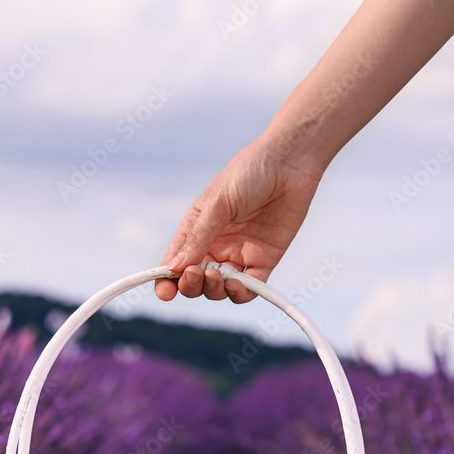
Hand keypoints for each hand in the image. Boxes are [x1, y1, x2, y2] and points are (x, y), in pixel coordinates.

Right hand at [154, 134, 323, 303]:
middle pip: (197, 280)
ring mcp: (241, 253)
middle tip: (196, 274)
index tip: (164, 292)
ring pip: (221, 288)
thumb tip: (174, 268)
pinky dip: (241, 292)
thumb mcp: (217, 203)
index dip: (167, 280)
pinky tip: (237, 284)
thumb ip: (198, 237)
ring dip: (214, 289)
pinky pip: (250, 287)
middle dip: (191, 284)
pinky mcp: (265, 259)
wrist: (290, 161)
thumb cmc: (249, 172)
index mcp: (198, 228)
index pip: (177, 261)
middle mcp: (217, 245)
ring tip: (217, 276)